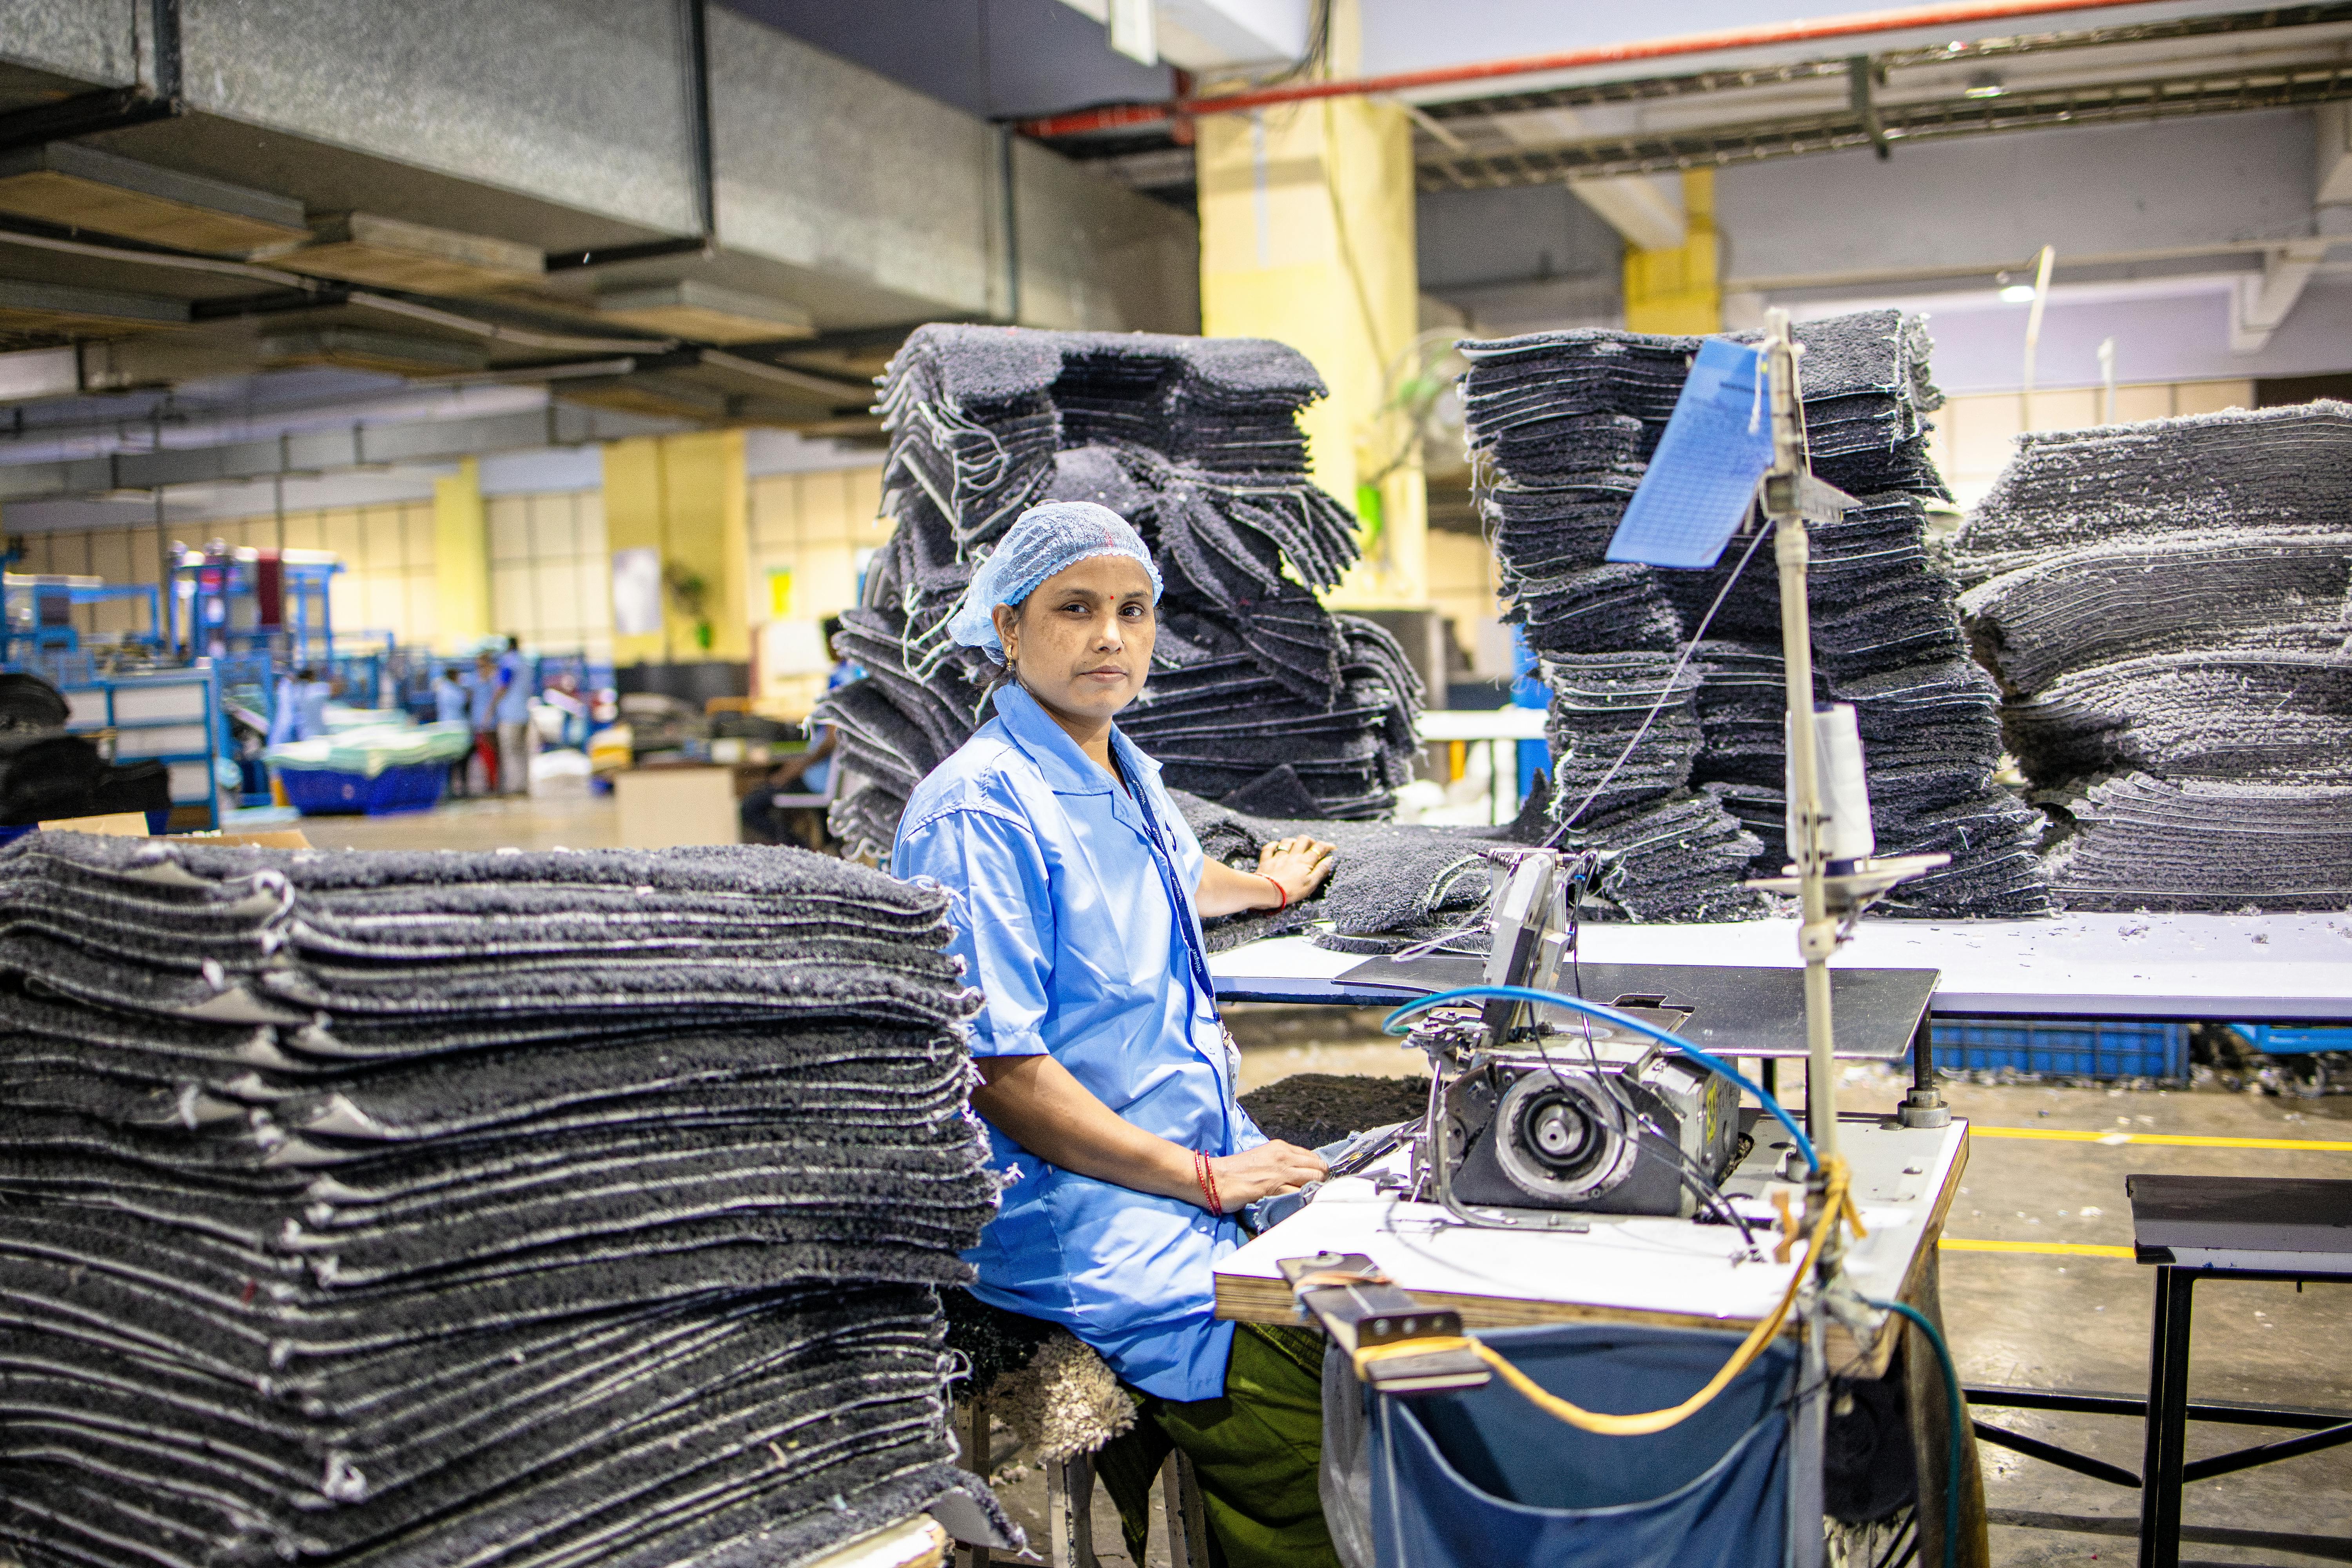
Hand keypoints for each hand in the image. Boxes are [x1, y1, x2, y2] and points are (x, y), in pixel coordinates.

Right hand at [1204, 1140, 1327, 1208]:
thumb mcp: (1262, 1158)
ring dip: (1313, 1191)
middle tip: (1312, 1193)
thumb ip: (1281, 1163)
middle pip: (1319, 1169)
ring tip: (1306, 1200)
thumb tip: (1298, 1174)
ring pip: (1313, 1180)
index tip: (1313, 1182)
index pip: (1313, 1158)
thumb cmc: (1235, 1171)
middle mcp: (1283, 1157)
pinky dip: (1302, 1200)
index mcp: (1281, 1148)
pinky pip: (1298, 1194)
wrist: (1213, 1178)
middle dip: (1320, 1182)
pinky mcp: (1273, 1188)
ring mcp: (1279, 1172)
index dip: (1316, 1171)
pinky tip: (1298, 1206)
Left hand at [1256, 836, 1335, 904]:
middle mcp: (1293, 856)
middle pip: (1303, 840)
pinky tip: (1276, 846)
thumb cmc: (1292, 891)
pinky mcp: (1267, 860)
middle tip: (1312, 847)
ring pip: (1287, 841)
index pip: (1319, 848)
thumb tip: (1330, 859)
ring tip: (1295, 846)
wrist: (1269, 892)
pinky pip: (1269, 848)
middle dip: (1310, 841)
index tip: (1333, 848)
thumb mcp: (1311, 884)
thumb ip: (1320, 870)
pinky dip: (1273, 845)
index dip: (1327, 846)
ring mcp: (1279, 857)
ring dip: (1293, 841)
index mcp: (1305, 862)